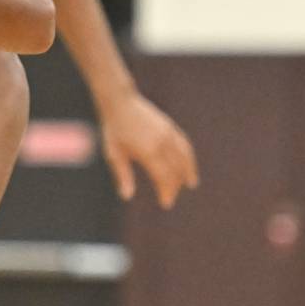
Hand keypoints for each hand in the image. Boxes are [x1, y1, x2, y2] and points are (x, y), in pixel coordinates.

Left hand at [99, 91, 198, 208]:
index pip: (164, 178)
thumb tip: (126, 196)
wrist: (119, 102)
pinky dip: (189, 157)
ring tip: (190, 184)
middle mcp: (162, 144)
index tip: (166, 203)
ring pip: (184, 157)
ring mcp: (168, 134)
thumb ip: (123, 175)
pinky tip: (188, 164)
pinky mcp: (170, 127)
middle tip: (171, 196)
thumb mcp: (114, 153)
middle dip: (175, 186)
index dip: (166, 192)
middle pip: (175, 170)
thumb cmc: (114, 129)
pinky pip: (184, 144)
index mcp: (148, 152)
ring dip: (188, 172)